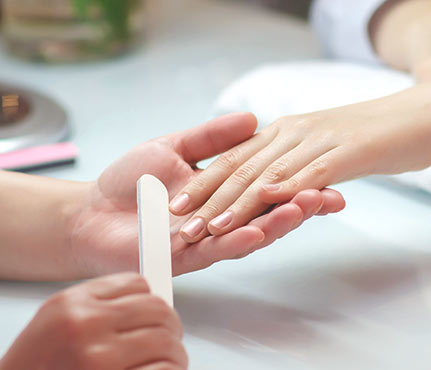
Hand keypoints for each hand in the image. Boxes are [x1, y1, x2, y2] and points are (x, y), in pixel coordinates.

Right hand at [0, 273, 186, 369]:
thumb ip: (98, 306)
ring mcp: (99, 357)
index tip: (157, 313)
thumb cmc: (36, 365)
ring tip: (169, 359)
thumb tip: (147, 303)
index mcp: (73, 303)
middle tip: (171, 338)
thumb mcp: (57, 320)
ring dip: (175, 352)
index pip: (137, 285)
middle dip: (171, 326)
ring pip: (166, 341)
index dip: (152, 300)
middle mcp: (85, 325)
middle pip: (157, 310)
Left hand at [69, 113, 344, 277]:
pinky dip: (237, 241)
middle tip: (329, 196)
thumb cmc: (131, 181)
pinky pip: (216, 250)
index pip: (267, 187)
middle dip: (299, 206)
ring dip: (277, 223)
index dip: (298, 184)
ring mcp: (206, 240)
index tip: (329, 177)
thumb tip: (252, 119)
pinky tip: (257, 232)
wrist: (91, 211)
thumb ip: (211, 136)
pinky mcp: (185, 257)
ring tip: (304, 209)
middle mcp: (222, 218)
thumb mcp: (173, 147)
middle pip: (268, 213)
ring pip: (249, 234)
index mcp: (223, 192)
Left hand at [170, 90, 430, 241]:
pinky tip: (267, 203)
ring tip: (211, 227)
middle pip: (243, 170)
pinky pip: (312, 172)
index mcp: (285, 132)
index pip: (236, 160)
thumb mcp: (324, 143)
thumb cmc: (373, 134)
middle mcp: (294, 134)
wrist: (423, 114)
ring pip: (270, 175)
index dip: (206, 183)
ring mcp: (319, 142)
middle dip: (210, 200)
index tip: (179, 206)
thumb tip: (271, 185)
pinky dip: (288, 188)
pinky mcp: (346, 153)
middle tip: (182, 226)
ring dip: (238, 204)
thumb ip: (296, 159)